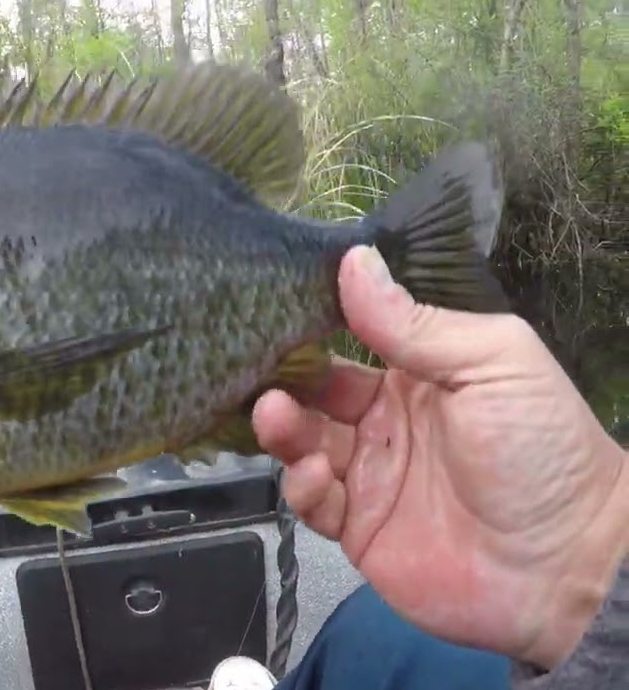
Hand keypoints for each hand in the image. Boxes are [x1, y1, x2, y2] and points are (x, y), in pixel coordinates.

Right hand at [252, 245, 627, 669]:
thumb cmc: (540, 448)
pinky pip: (312, 502)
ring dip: (283, 428)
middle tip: (258, 374)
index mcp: (417, 377)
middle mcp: (385, 423)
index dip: (309, 330)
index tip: (271, 313)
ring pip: (302, 444)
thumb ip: (414, 322)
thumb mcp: (490, 362)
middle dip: (283, 381)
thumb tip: (354, 259)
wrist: (567, 565)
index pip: (346, 343)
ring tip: (274, 417)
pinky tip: (317, 473)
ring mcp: (369, 477)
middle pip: (313, 394)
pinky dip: (302, 485)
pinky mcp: (357, 529)